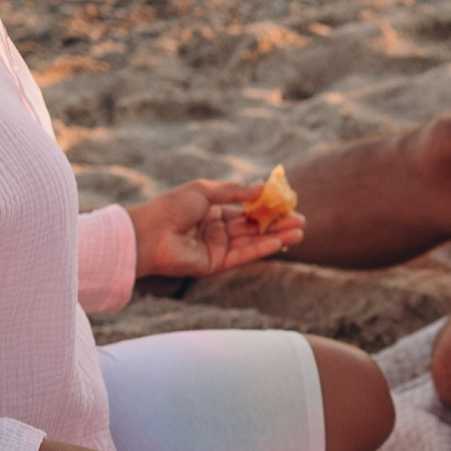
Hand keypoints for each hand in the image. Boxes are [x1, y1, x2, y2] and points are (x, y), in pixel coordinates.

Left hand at [124, 179, 303, 278]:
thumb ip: (234, 191)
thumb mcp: (205, 191)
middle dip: (277, 224)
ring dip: (276, 237)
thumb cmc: (171, 207)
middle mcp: (216, 230)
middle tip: (301, 220)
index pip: (245, 209)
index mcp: (211, 211)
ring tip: (300, 232)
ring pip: (252, 241)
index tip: (287, 204)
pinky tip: (279, 242)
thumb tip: (262, 187)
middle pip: (253, 227)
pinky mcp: (216, 264)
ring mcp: (217, 248)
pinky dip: (261, 249)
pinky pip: (243, 255)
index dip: (266, 207)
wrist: (149, 233)